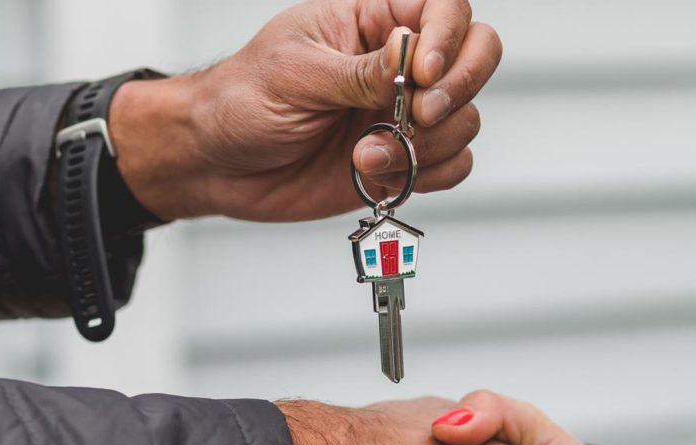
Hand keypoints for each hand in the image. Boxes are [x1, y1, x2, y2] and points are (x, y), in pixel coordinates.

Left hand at [110, 0, 500, 221]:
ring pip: (466, 118)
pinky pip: (452, 165)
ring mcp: (404, 112)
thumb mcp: (296, 74)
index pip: (444, 7)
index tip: (424, 72)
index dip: (450, 36)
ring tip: (366, 155)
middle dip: (459, 89)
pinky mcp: (404, 159)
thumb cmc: (242, 101)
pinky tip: (379, 175)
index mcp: (371, 19)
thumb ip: (360, 71)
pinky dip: (429, 176)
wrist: (218, 164)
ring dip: (426, 146)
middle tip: (419, 116)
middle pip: (477, 54)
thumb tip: (413, 54)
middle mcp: (398, 63)